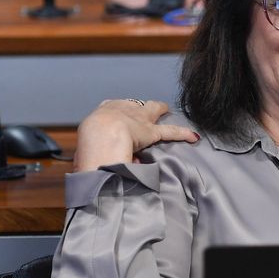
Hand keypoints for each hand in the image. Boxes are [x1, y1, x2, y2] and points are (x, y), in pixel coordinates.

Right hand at [72, 99, 197, 171]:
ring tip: (166, 110)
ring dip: (159, 110)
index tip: (117, 119)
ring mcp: (137, 120)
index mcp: (99, 116)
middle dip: (137, 108)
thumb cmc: (88, 146)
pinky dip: (183, 133)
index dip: (116, 115)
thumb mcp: (84, 151)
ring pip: (152, 111)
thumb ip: (93, 158)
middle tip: (142, 112)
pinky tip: (193, 136)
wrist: (101, 137)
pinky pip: (171, 131)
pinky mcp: (151, 131)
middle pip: (131, 106)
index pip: (110, 109)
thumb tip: (99, 171)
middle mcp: (119, 111)